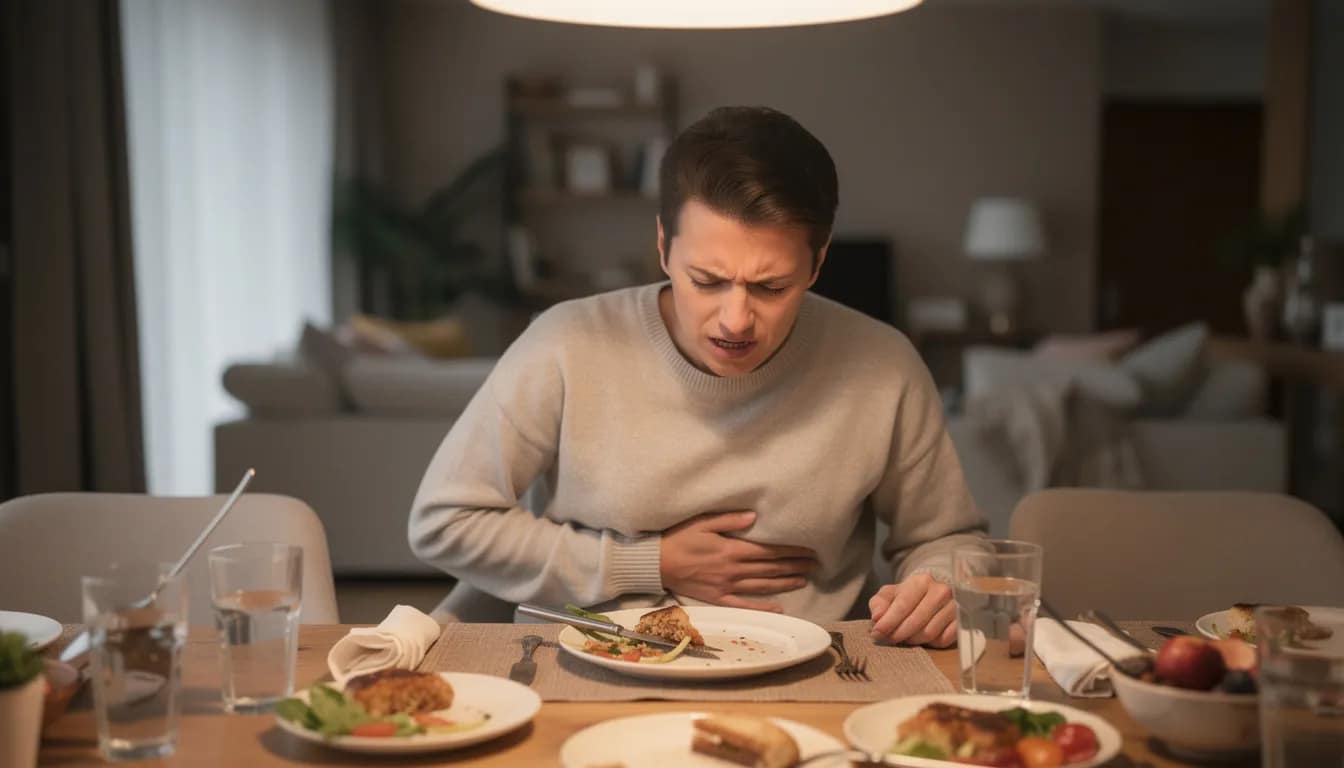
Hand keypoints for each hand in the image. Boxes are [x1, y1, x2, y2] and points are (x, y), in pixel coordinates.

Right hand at [660, 511, 818, 611]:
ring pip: (762, 586)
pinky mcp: (717, 598)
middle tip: (816, 564)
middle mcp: (732, 571)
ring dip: (785, 583)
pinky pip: (744, 604)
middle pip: (770, 569)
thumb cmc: (677, 539)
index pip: (768, 551)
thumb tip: (754, 517)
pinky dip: (763, 606)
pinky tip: (779, 608)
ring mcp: (726, 587)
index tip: (808, 549)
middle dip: (795, 566)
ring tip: (804, 579)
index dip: (791, 551)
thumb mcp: (701, 523)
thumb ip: (729, 520)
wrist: (655, 564)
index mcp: (731, 551)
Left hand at [868, 573, 956, 647]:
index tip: (877, 633)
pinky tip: (923, 638)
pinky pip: (943, 640)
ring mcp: (954, 606)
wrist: (933, 595)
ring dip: (913, 640)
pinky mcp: (962, 622)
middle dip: (899, 634)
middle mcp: (941, 591)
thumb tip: (877, 617)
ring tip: (905, 637)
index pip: (903, 604)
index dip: (888, 622)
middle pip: (916, 622)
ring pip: (929, 633)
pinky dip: (930, 644)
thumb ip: (879, 603)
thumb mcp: (890, 595)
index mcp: (921, 581)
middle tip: (889, 639)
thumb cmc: (908, 596)